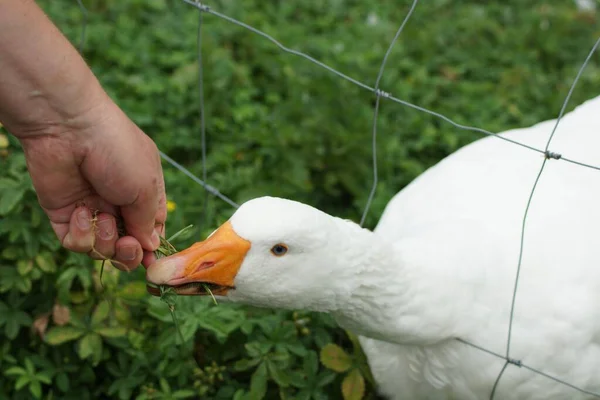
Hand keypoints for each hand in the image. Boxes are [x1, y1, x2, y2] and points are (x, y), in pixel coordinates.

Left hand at [17, 99, 166, 270]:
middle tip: (127, 243)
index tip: (151, 261)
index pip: (152, 232)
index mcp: (145, 195)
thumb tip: (150, 247)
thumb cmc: (118, 151)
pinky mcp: (65, 215)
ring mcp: (92, 210)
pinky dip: (80, 235)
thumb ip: (147, 222)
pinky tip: (80, 211)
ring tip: (101, 217)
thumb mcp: (145, 187)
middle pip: (128, 247)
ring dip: (105, 240)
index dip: (152, 249)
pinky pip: (76, 242)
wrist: (69, 129)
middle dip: (129, 253)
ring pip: (103, 250)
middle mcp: (119, 205)